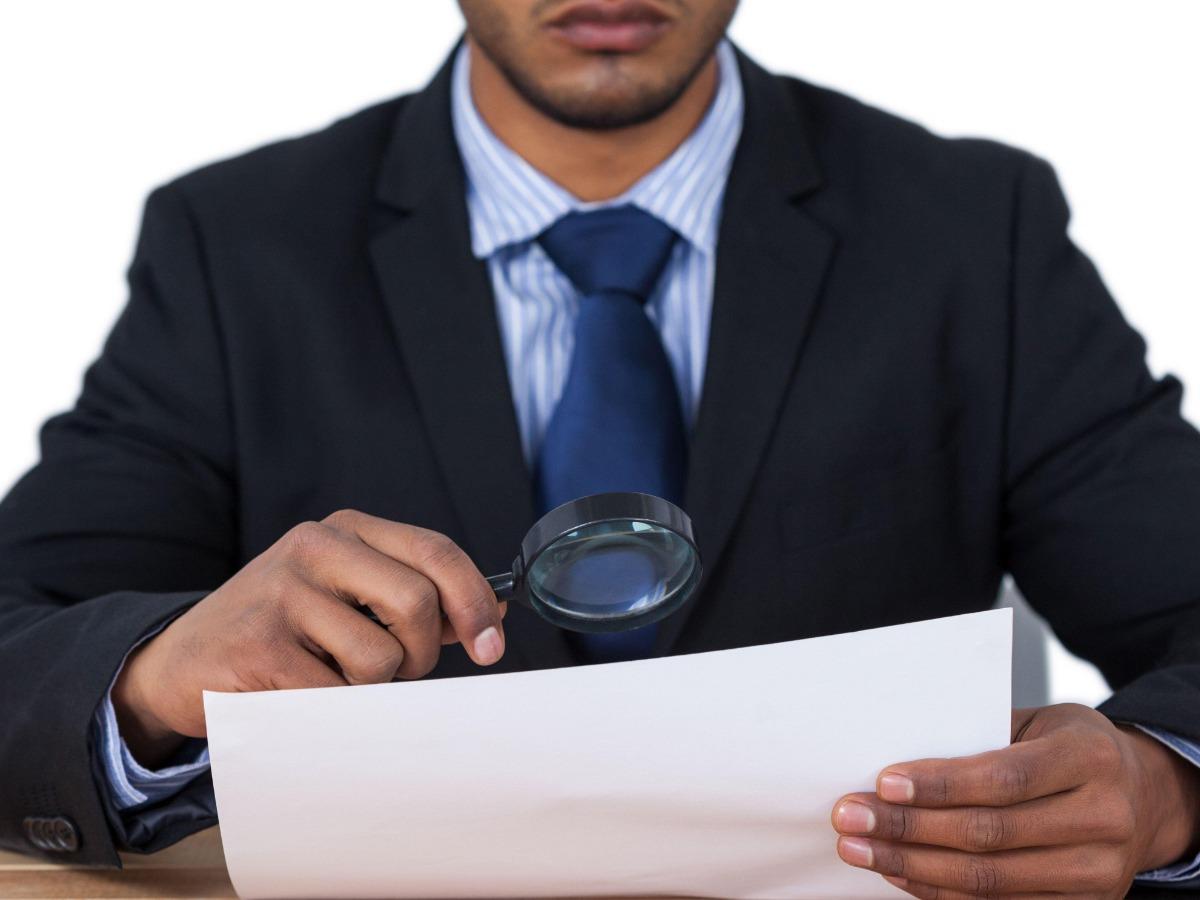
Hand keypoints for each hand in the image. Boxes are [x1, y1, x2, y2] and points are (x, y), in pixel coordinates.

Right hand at [113, 510, 505, 763]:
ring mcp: (282, 592)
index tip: (492, 646)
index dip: (474, 601)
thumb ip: (418, 601)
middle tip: (397, 672)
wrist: (182, 660)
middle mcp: (315, 548)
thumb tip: (494, 614)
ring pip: (381, 658)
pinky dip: (335, 709)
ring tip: (335, 678)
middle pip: (416, 604)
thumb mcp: (349, 597)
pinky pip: (336, 694)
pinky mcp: (259, 644)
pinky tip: (304, 695)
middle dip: (421, 655)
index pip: (435, 551)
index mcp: (347, 530)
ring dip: (373, 688)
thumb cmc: (284, 631)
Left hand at [831, 704, 1199, 897]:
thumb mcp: (1038, 722)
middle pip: (988, 833)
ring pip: (989, 880)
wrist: (1141, 795)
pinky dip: (941, 892)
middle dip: (907, 827)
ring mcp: (1099, 871)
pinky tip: (900, 871)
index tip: (883, 782)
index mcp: (1089, 757)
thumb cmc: (1070, 747)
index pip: (1003, 777)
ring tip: (860, 848)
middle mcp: (1103, 817)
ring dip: (912, 865)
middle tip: (850, 817)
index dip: (940, 785)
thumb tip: (896, 758)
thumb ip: (979, 737)